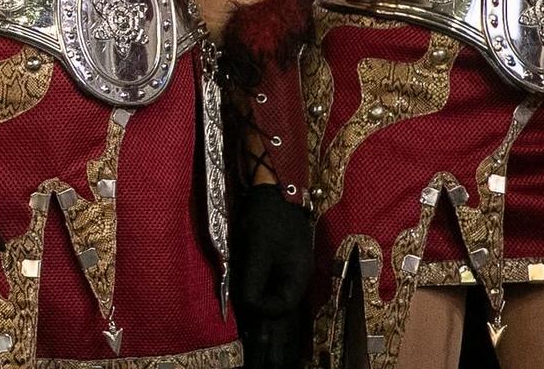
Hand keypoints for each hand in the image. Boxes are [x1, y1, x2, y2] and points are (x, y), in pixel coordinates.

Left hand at [231, 183, 312, 368]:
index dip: (262, 312)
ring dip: (277, 338)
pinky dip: (276, 321)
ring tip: (268, 359)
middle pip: (286, 322)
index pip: (278, 310)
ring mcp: (291, 279)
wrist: (276, 192)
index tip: (247, 306)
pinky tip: (270, 334)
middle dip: (276, 346)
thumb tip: (248, 307)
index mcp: (294, 279)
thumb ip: (253, 280)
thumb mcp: (256, 247)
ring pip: (285, 316)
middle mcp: (296, 283)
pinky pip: (282, 305)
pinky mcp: (283, 272)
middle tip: (265, 366)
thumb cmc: (265, 217)